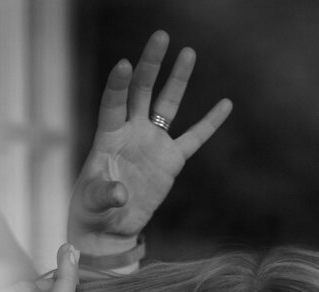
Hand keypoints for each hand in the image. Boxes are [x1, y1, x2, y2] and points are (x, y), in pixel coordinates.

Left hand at [68, 31, 232, 252]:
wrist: (110, 227)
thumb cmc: (93, 211)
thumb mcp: (93, 204)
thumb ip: (104, 194)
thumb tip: (120, 193)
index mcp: (108, 138)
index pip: (113, 104)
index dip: (118, 85)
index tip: (124, 64)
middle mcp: (131, 133)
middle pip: (142, 92)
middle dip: (151, 65)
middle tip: (160, 36)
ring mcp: (152, 143)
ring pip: (167, 105)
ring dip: (178, 79)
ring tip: (188, 52)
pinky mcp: (170, 160)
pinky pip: (194, 138)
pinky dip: (210, 123)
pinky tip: (225, 103)